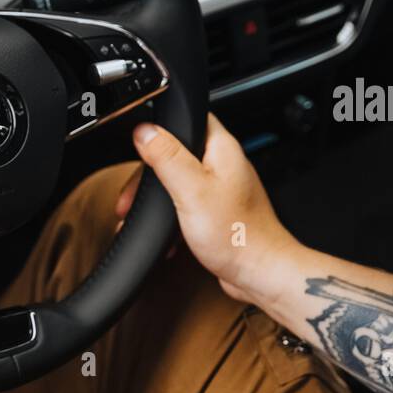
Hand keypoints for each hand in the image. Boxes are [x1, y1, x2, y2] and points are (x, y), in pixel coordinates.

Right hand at [116, 113, 301, 303]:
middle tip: (133, 195)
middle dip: (150, 174)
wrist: (259, 273)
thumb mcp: (192, 190)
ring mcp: (221, 188)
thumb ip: (167, 157)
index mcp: (222, 149)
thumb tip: (145, 131)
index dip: (160, 128)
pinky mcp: (218, 211)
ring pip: (178, 180)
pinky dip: (170, 217)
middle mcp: (224, 164)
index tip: (139, 147)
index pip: (188, 119)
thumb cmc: (236, 235)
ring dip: (157, 198)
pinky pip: (186, 204)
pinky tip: (165, 233)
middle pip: (176, 152)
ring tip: (141, 215)